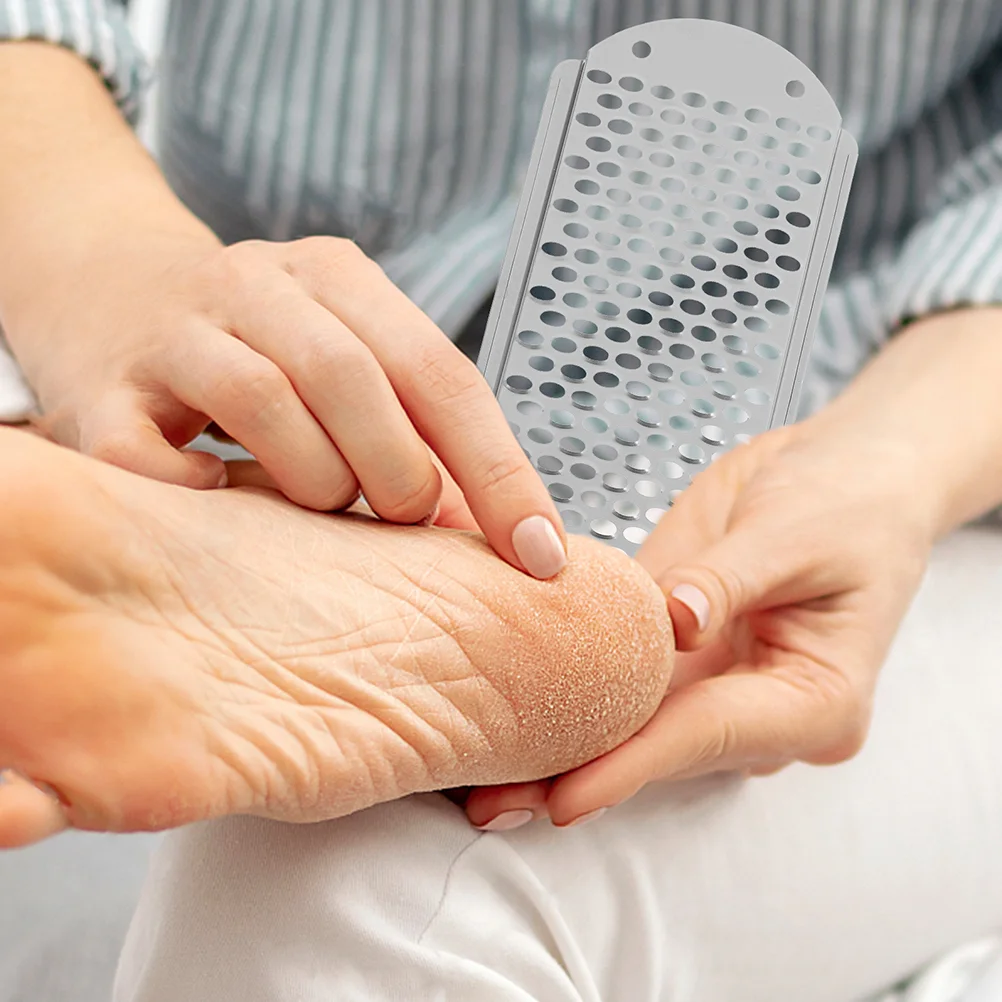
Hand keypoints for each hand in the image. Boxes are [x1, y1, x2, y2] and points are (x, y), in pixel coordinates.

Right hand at [9, 230, 565, 576]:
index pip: (441, 373)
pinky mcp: (100, 386)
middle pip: (354, 377)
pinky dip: (195, 494)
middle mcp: (260, 284)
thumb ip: (419, 430)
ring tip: (317, 504)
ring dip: (313, 480)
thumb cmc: (259, 347)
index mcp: (339, 276)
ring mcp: (176, 329)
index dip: (500, 470)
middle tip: (399, 515)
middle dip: (399, 472)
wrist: (103, 284)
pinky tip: (215, 498)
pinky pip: (148, 455)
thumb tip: (506, 534)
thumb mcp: (346, 360)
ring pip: (265, 400)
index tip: (539, 553)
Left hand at [464, 411, 935, 828]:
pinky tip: (517, 719)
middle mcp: (767, 713)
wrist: (849, 476)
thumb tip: (673, 619)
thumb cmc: (847, 503)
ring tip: (486, 785)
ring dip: (567, 749)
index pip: (710, 735)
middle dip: (581, 771)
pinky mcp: (688, 660)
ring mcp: (724, 691)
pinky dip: (575, 701)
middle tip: (494, 802)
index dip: (634, 764)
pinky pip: (627, 685)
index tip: (566, 796)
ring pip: (638, 730)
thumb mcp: (795, 532)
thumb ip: (728, 578)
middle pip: (664, 750)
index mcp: (817, 700)